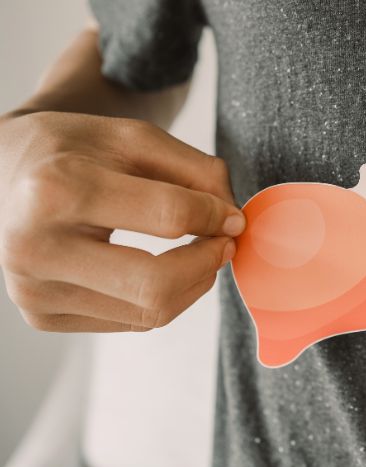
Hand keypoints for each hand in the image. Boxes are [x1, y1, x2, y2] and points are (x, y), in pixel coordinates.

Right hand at [0, 111, 244, 331]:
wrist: (3, 174)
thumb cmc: (73, 152)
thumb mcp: (135, 138)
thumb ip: (196, 171)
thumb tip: (234, 221)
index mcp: (56, 189)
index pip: (168, 216)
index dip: (216, 216)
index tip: (233, 216)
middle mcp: (35, 247)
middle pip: (156, 284)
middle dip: (207, 264)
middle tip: (224, 244)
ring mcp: (34, 290)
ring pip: (150, 312)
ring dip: (192, 283)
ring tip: (196, 252)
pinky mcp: (42, 316)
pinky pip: (132, 321)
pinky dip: (162, 297)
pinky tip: (159, 268)